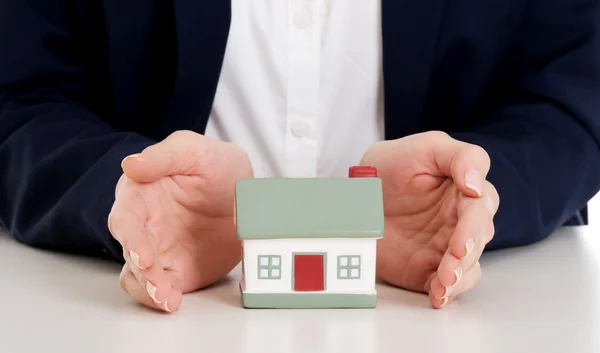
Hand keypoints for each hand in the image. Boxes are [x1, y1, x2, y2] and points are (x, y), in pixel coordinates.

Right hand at [108, 131, 252, 311]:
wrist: (243, 191)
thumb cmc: (215, 165)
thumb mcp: (195, 150)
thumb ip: (165, 156)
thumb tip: (132, 165)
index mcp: (141, 194)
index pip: (126, 218)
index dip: (132, 238)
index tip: (143, 256)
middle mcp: (144, 225)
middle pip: (130, 252)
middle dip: (142, 271)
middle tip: (159, 285)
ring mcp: (158, 250)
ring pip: (138, 276)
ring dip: (148, 290)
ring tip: (168, 300)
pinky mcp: (175, 271)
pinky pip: (160, 289)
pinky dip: (163, 298)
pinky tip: (174, 302)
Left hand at [360, 131, 498, 307]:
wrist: (357, 197)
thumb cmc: (391, 166)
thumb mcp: (423, 148)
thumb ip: (458, 157)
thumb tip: (475, 183)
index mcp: (464, 189)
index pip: (481, 198)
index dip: (477, 202)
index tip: (469, 198)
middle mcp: (461, 219)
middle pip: (479, 233)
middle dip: (470, 244)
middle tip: (458, 252)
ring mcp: (447, 245)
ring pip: (469, 263)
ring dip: (460, 273)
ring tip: (445, 280)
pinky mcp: (431, 269)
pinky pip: (447, 284)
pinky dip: (446, 292)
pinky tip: (438, 295)